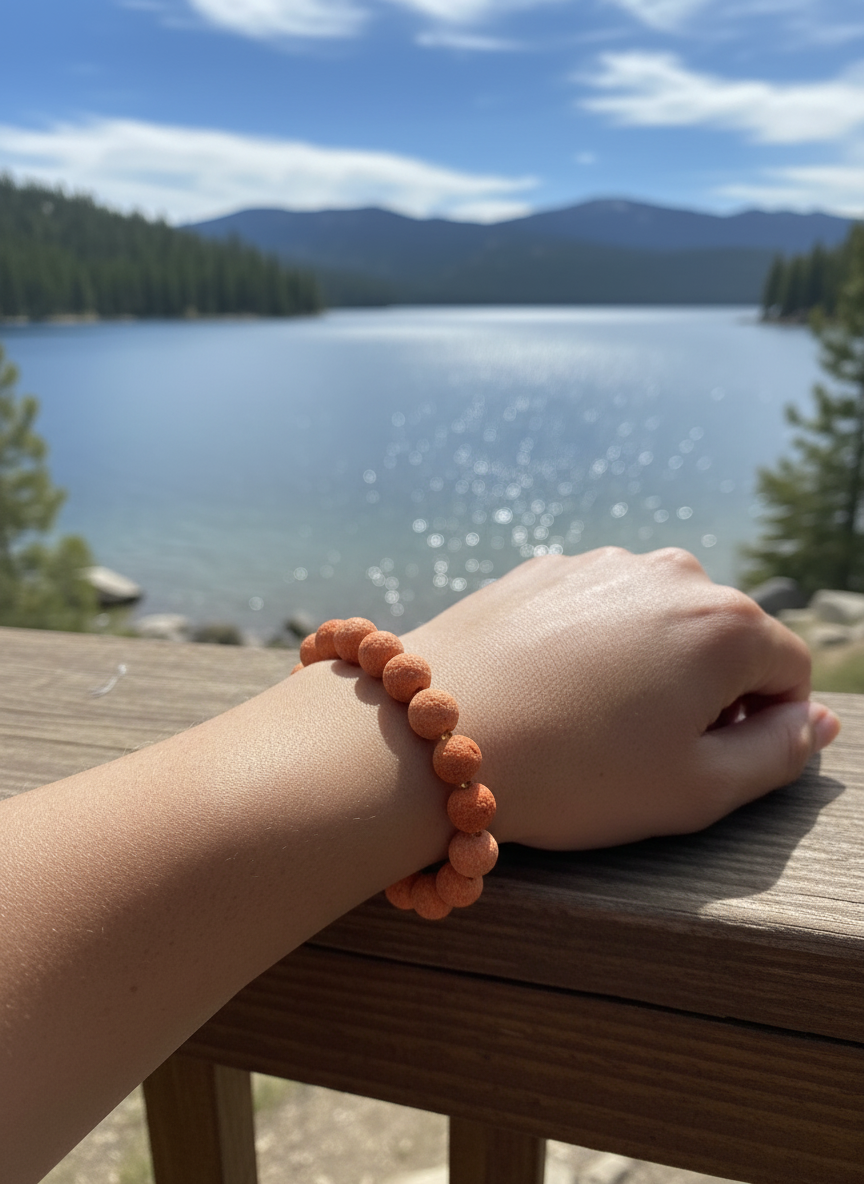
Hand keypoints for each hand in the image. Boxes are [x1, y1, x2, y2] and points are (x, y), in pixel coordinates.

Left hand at [403, 547, 838, 849]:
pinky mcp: (541, 569)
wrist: (429, 732)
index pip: (789, 671)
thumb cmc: (571, 772)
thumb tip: (815, 721)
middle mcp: (671, 573)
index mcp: (725, 624)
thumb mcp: (695, 790)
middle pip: (723, 638)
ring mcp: (600, 563)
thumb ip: (778, 755)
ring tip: (587, 722)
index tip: (701, 761)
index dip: (761, 726)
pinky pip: (594, 611)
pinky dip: (589, 648)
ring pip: (656, 621)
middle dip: (704, 692)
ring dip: (645, 667)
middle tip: (640, 751)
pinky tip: (547, 691)